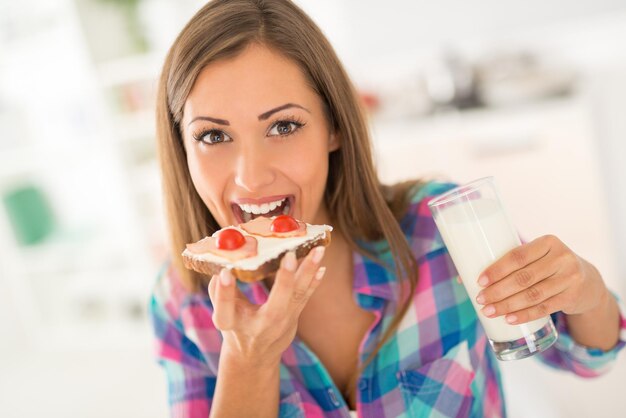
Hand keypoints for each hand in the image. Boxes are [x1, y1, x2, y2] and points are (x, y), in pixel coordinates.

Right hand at [207, 247, 325, 366]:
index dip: (224, 292)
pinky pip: (304, 296)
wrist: (255, 355)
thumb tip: (222, 262)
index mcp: (231, 324)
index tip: (225, 272)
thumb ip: (220, 291)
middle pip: (274, 306)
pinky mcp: (293, 317)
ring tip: (318, 250)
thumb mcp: (223, 312)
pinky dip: (314, 281)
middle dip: (283, 281)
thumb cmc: (236, 326)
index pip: (225, 310)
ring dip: (307, 272)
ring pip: (296, 296)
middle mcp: (259, 326)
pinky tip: (321, 266)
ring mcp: (280, 323)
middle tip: (290, 256)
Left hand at [474, 235, 607, 324]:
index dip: (497, 269)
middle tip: (481, 299)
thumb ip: (508, 264)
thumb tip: (463, 279)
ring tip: (488, 311)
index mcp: (548, 242)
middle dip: (498, 291)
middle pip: (524, 278)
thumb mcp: (536, 257)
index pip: (518, 256)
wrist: (586, 280)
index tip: (479, 281)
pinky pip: (544, 308)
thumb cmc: (547, 266)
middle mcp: (561, 258)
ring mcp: (569, 278)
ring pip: (533, 295)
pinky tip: (509, 319)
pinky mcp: (572, 297)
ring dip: (507, 305)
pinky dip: (524, 315)